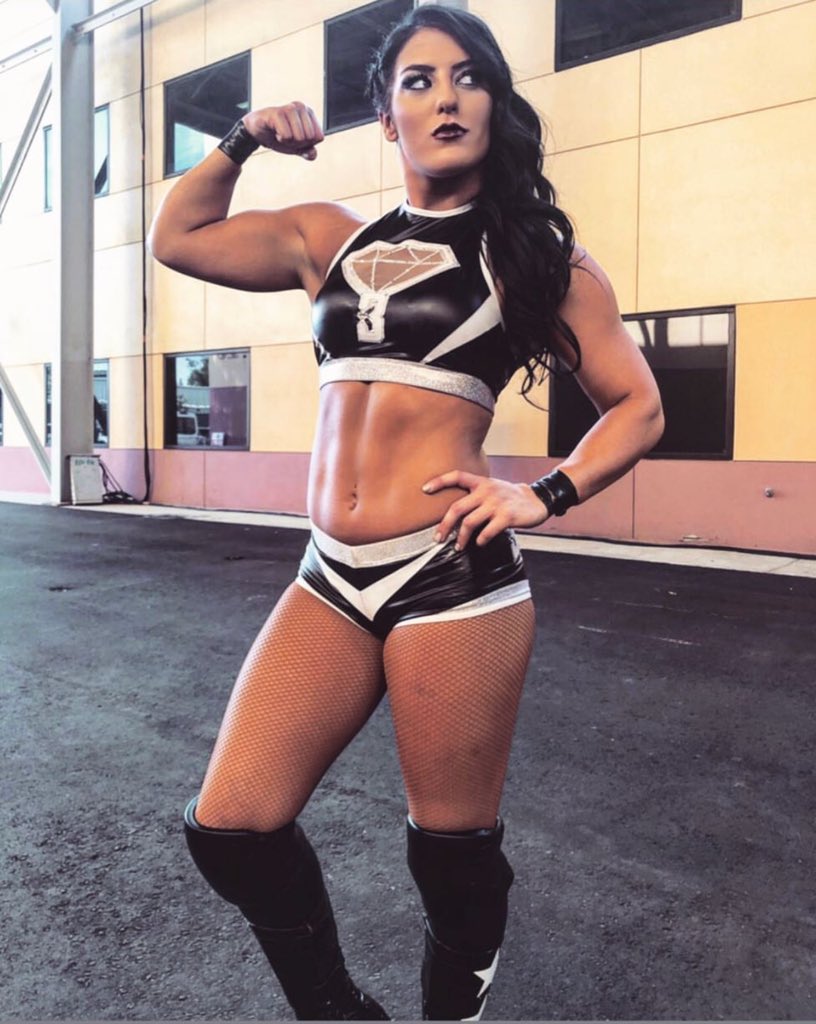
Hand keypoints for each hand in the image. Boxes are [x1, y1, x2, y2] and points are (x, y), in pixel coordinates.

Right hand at [243, 103, 323, 160]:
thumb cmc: (278, 136)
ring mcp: (290, 108)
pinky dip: (280, 139)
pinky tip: (274, 131)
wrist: (256, 132)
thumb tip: (313, 154)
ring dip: (288, 142)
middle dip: (297, 143)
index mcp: (309, 113)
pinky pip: (287, 136)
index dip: (307, 143)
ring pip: (300, 137)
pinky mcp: (278, 112)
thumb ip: (307, 151)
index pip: (319, 137)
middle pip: (310, 138)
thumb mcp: (296, 147)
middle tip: (286, 136)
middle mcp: (301, 107)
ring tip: (280, 133)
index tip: (295, 137)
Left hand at [422, 470, 550, 547]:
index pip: (456, 476)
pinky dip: (480, 540)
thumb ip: (474, 495)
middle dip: (444, 526)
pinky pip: (487, 531)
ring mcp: (496, 503)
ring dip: (461, 538)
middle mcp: (486, 491)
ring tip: (458, 546)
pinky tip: (480, 543)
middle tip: (438, 538)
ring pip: (469, 523)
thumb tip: (452, 514)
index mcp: (481, 482)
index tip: (424, 489)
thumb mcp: (491, 488)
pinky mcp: (506, 516)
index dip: (439, 481)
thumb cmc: (509, 497)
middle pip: (457, 508)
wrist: (536, 500)